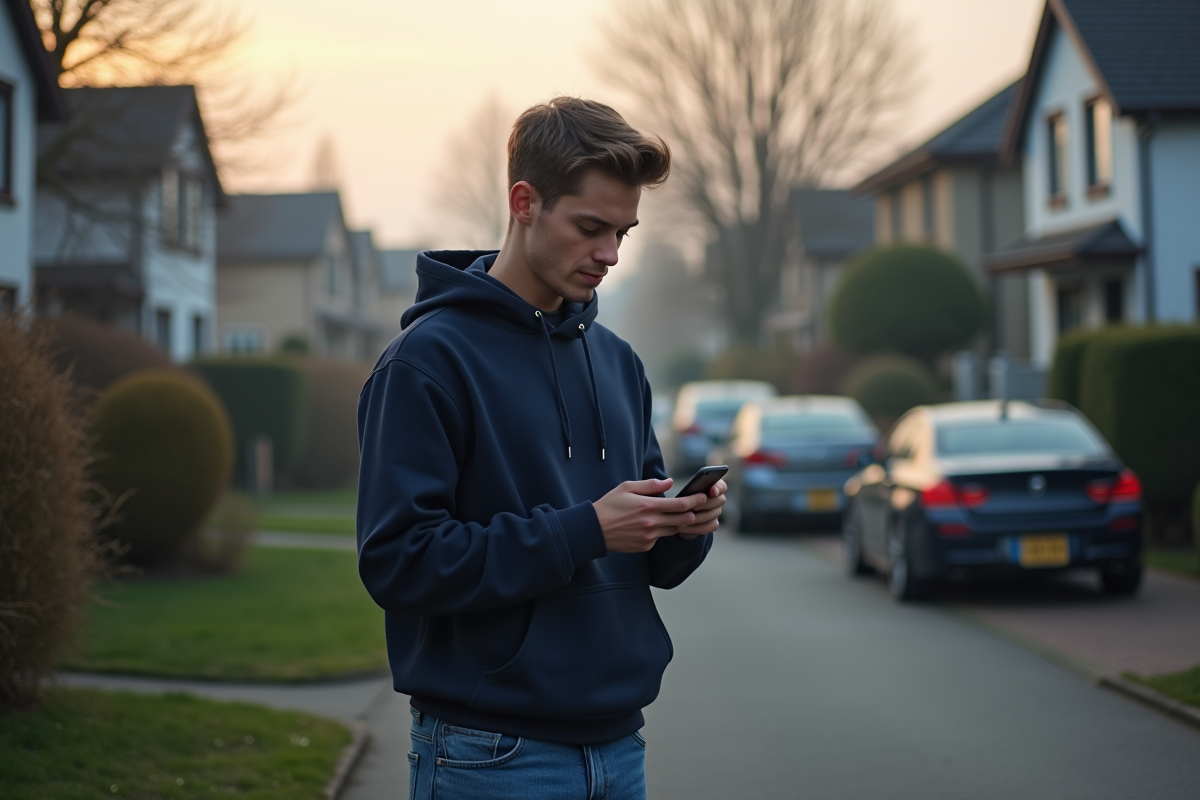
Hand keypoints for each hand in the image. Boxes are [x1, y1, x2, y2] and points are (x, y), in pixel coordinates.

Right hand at [592, 478, 707, 552]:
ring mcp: (649, 537)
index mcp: (648, 506)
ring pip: (674, 530)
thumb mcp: (627, 488)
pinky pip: (661, 537)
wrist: (594, 530)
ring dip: (680, 523)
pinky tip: (657, 524)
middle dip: (694, 513)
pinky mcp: (646, 546)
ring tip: (682, 515)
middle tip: (700, 507)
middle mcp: (651, 523)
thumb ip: (650, 485)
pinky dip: (662, 530)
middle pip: (683, 520)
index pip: (680, 505)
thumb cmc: (610, 505)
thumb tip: (670, 482)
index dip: (695, 500)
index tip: (703, 496)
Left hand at [677, 479, 726, 539]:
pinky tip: (684, 527)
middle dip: (704, 504)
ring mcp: (717, 512)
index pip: (722, 486)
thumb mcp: (680, 491)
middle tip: (692, 507)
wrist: (680, 515)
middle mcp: (718, 499)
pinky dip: (696, 527)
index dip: (717, 488)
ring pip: (713, 514)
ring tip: (683, 518)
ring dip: (698, 517)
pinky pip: (709, 526)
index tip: (711, 491)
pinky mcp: (712, 524)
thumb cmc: (681, 498)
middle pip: (719, 500)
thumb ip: (683, 486)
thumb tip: (670, 483)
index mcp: (714, 485)